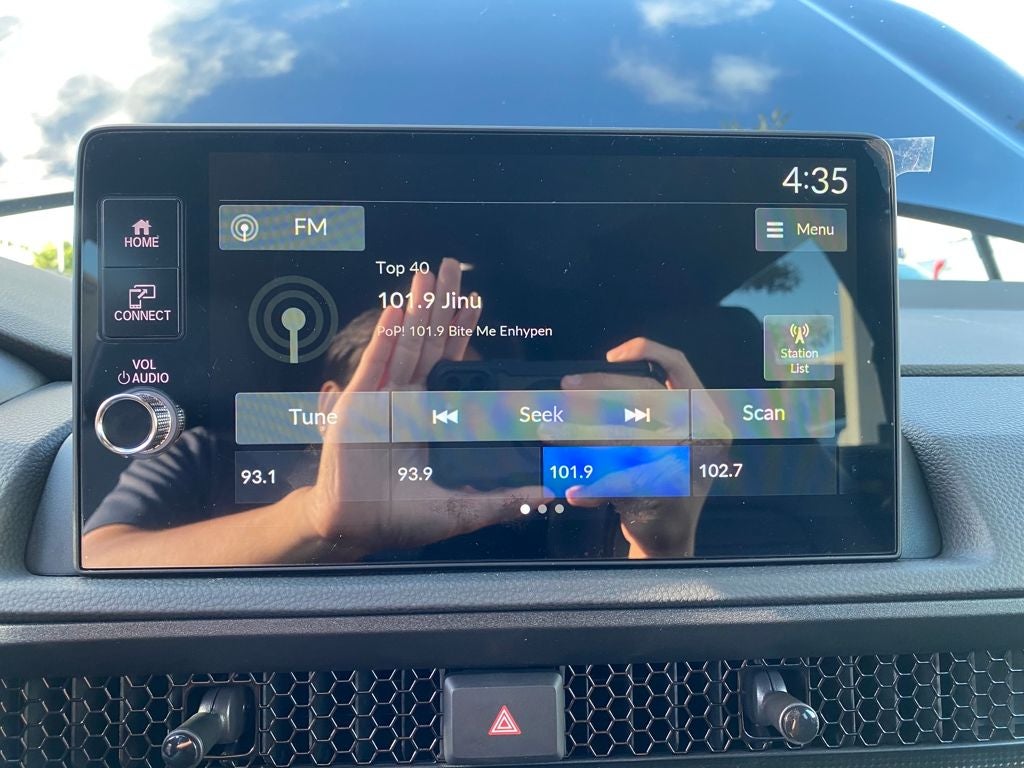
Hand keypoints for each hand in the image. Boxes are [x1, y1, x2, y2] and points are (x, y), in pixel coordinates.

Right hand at [303, 259, 548, 555]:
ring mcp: (383, 400)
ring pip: (404, 345)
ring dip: (416, 310)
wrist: (355, 527)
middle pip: (429, 342)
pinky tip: (395, 313)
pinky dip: (384, 340)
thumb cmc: (403, 516)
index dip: (462, 330)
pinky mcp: (359, 408)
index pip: (452, 362)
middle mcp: (408, 399)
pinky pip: (374, 367)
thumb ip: (504, 499)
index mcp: (432, 414)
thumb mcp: (463, 508)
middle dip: (440, 304)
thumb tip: (549, 494)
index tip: (475, 301)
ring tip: (425, 275)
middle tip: (451, 266)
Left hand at [560, 337, 729, 558]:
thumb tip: (585, 385)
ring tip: (549, 430)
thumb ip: (645, 410)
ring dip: (578, 435)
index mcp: (705, 414)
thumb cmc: (663, 482)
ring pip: (622, 440)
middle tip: (563, 388)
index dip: (648, 351)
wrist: (670, 540)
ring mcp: (687, 464)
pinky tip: (573, 491)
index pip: (679, 367)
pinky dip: (593, 488)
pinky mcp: (665, 495)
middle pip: (642, 396)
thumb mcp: (667, 439)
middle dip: (596, 390)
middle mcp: (703, 435)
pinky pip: (618, 483)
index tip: (610, 355)